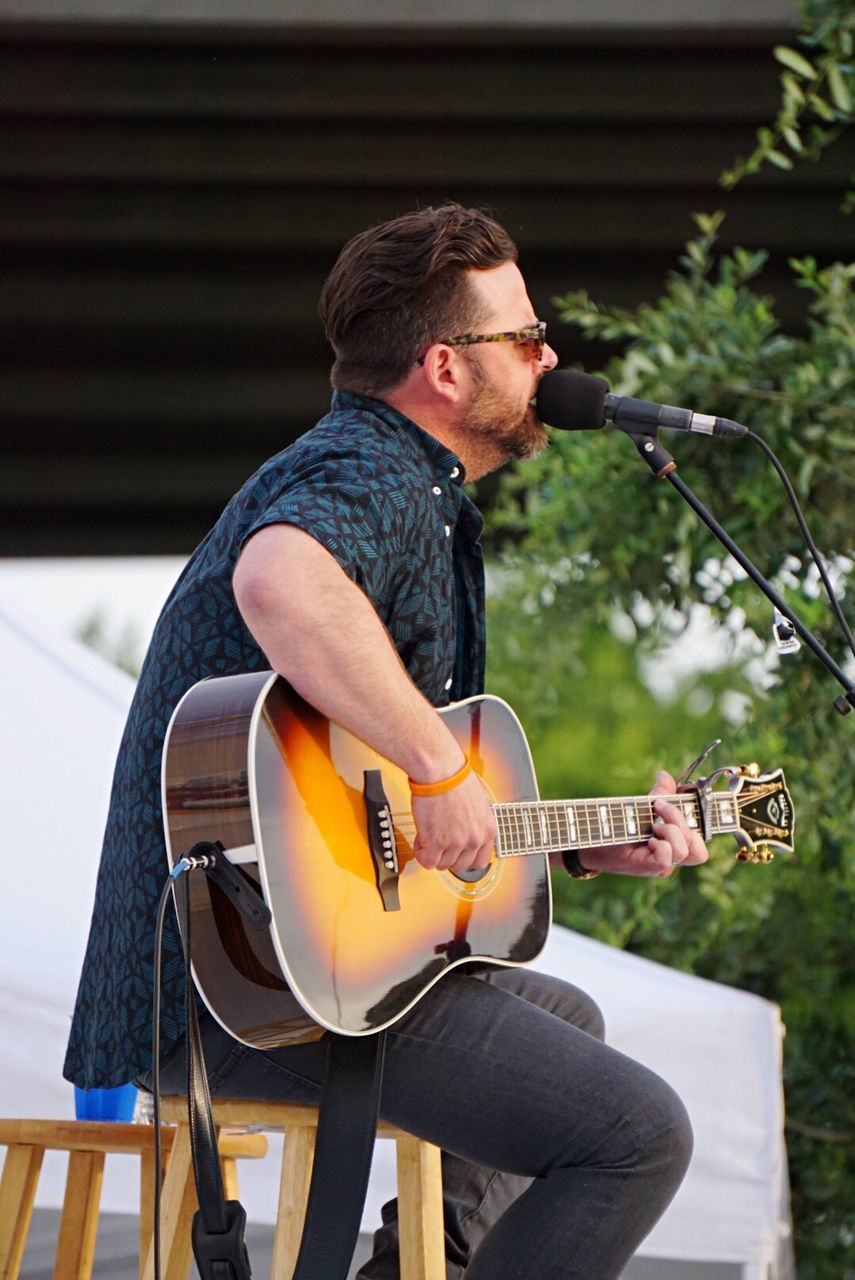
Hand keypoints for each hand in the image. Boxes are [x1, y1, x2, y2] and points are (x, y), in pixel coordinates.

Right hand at [410, 771, 495, 873]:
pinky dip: (421, 853)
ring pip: (442, 865)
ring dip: (432, 852)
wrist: (441, 770)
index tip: (456, 853)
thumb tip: (463, 832)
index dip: (464, 858)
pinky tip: (421, 838)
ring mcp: (456, 843)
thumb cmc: (455, 777)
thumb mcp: (477, 804)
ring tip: (428, 834)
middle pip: (459, 866)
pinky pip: (427, 862)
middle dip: (446, 855)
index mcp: (488, 830)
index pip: (480, 861)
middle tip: (438, 841)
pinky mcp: (437, 842)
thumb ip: (474, 823)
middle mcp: (475, 839)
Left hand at [577, 770, 709, 877]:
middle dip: (682, 820)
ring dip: (671, 831)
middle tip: (659, 805)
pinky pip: (667, 859)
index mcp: (674, 841)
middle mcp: (671, 855)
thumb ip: (658, 794)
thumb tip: (665, 775)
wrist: (589, 840)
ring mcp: (661, 864)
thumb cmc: (615, 826)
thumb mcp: (640, 807)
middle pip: (698, 846)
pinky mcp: (649, 868)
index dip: (702, 814)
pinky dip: (661, 845)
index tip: (688, 791)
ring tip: (653, 824)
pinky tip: (648, 839)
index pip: (700, 835)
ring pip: (685, 851)